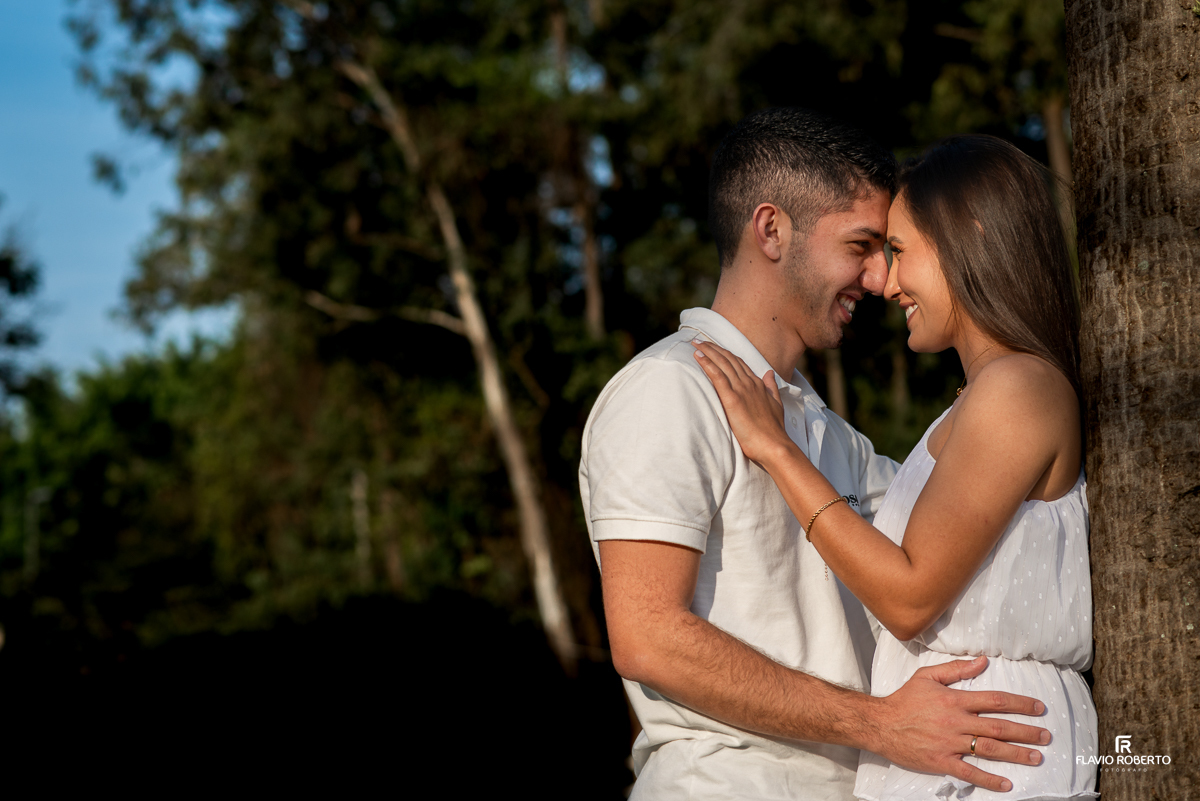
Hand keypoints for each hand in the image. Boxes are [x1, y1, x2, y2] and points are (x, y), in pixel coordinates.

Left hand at [692, 340, 792, 464]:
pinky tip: (698, 356)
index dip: (725, 353)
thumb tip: (769, 373)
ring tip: (695, 343)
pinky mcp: (732, 399)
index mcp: (757, 384)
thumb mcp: (776, 404)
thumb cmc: (773, 430)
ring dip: (707, 351)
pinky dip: (707, 364)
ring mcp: (741, 389)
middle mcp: (749, 383)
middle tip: (699, 340)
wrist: (774, 444)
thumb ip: (771, 387)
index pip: (739, 363)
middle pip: (728, 359)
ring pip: (722, 363)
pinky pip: (717, 376)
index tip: (714, 346)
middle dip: (713, 347)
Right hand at [872, 656, 1049, 792]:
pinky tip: (1006, 784)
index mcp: (955, 700)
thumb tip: (982, 662)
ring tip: (1036, 758)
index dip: (1020, 704)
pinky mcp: (942, 761)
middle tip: (1046, 736)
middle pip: (998, 727)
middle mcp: (956, 722)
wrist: (880, 723)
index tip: (1038, 708)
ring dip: (1016, 754)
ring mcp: (950, 743)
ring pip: (989, 750)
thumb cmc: (904, 699)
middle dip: (1026, 732)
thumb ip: (956, 670)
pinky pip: (969, 772)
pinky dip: (989, 779)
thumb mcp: (927, 676)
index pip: (995, 700)